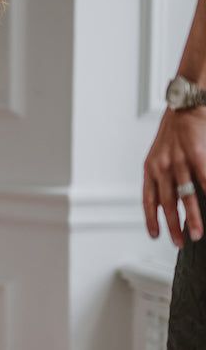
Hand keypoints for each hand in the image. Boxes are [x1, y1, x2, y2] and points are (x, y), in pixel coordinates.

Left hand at [143, 107, 205, 244]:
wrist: (184, 107)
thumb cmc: (173, 132)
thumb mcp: (157, 156)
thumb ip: (158, 179)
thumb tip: (161, 203)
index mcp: (150, 169)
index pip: (148, 200)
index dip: (151, 219)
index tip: (155, 235)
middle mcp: (162, 168)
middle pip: (167, 204)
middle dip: (173, 226)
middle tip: (180, 242)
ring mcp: (180, 162)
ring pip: (186, 197)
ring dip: (193, 218)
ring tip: (198, 233)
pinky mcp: (197, 156)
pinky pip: (204, 181)